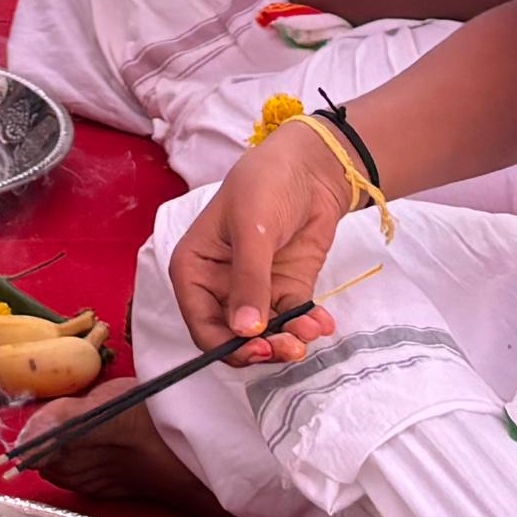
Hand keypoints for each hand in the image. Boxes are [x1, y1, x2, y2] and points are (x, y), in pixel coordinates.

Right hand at [168, 120, 356, 364]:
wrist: (313, 167)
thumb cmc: (266, 184)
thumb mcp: (253, 229)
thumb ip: (249, 281)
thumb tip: (245, 330)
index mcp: (195, 269)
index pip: (201, 323)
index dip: (226, 344)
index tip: (258, 349)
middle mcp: (220, 286)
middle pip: (233, 337)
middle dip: (261, 348)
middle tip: (289, 348)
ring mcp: (255, 290)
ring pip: (265, 335)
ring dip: (287, 341)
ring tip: (310, 331)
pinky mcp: (286, 290)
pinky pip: (292, 320)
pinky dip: (306, 327)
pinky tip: (321, 322)